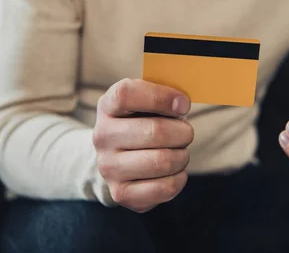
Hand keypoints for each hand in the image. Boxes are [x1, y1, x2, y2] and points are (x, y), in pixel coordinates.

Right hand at [93, 78, 193, 212]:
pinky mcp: (121, 193)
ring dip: (182, 156)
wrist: (118, 157)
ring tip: (179, 152)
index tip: (183, 104)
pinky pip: (165, 187)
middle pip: (155, 131)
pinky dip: (179, 178)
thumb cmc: (142, 122)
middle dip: (183, 132)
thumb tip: (181, 103)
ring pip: (163, 161)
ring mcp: (108, 167)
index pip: (126, 94)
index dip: (160, 97)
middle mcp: (102, 136)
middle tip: (186, 133)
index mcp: (107, 106)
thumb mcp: (146, 101)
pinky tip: (174, 171)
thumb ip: (163, 94)